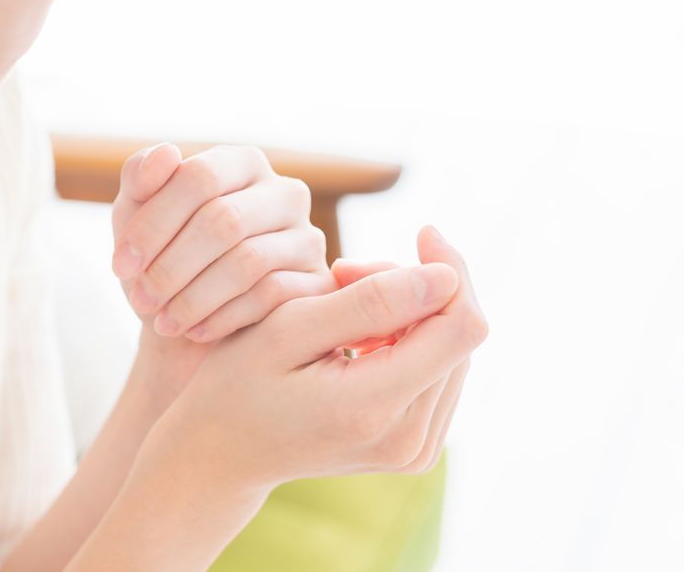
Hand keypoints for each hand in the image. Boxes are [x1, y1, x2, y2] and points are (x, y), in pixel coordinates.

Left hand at [110, 141, 336, 400]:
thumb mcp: (136, 216)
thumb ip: (141, 178)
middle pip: (224, 221)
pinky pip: (272, 297)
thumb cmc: (162, 258)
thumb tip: (166, 152)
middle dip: (171, 266)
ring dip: (194, 296)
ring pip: (248, 261)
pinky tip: (195, 330)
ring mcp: (308, 238)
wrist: (191, 324)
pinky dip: (223, 316)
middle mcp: (284, 192)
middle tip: (140, 299)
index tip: (121, 263)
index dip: (154, 222)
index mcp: (242, 163)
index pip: (200, 177)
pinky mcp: (319, 284)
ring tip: (163, 320)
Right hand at [142, 230, 489, 494]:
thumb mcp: (289, 328)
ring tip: (343, 300)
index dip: (453, 270)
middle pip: (458, 334)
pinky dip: (408, 338)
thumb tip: (445, 278)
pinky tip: (360, 333)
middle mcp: (410, 440)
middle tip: (344, 272)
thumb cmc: (240, 381)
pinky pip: (440, 372)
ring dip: (412, 311)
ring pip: (453, 350)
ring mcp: (417, 451)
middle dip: (416, 287)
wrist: (223, 452)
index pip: (460, 328)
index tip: (421, 231)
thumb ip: (369, 302)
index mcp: (377, 409)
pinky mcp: (417, 448)